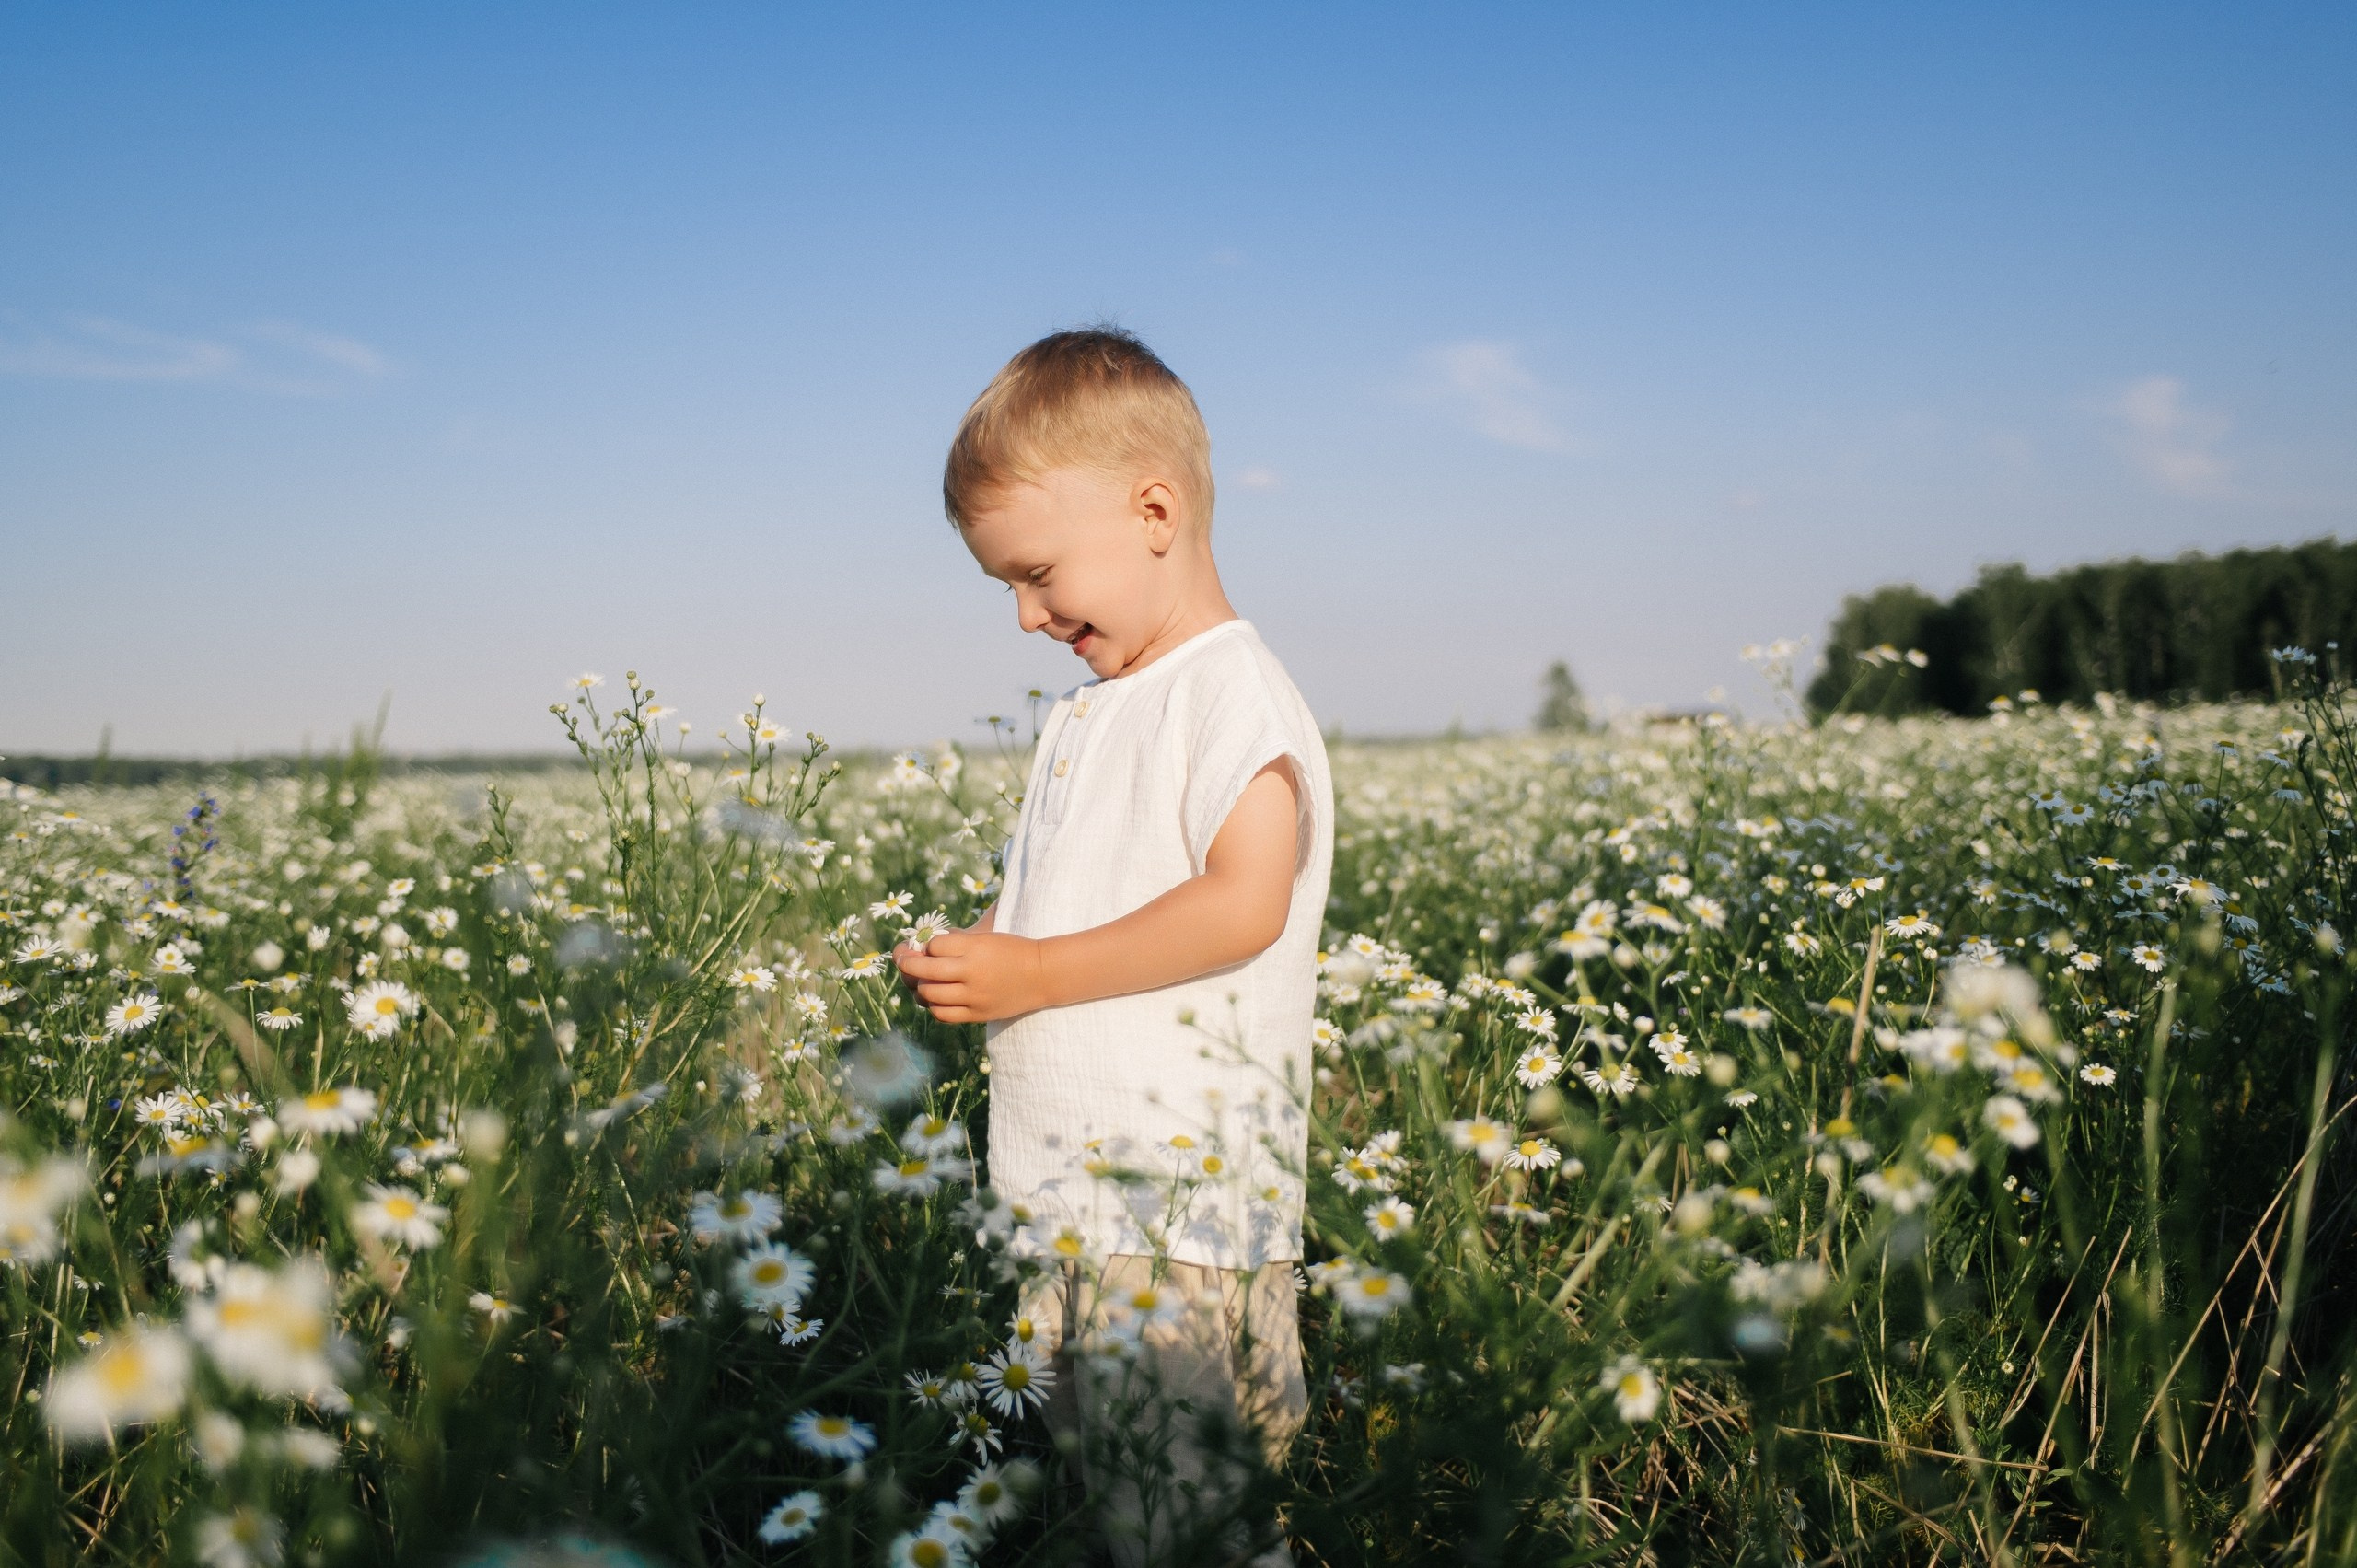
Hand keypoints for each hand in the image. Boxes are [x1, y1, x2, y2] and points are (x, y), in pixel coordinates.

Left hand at [893, 928, 1053, 1022]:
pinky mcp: (977, 1014)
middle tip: (902, 960)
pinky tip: (933, 998)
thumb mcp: (986, 937)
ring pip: (929, 994)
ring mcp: (973, 996)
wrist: (1042, 975)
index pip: (934, 945)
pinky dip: (932, 1005)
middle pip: (924, 970)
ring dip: (917, 986)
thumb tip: (923, 948)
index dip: (926, 945)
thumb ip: (957, 942)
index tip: (928, 946)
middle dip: (906, 963)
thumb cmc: (1012, 950)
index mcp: (975, 947)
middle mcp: (972, 972)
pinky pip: (942, 1014)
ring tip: (918, 981)